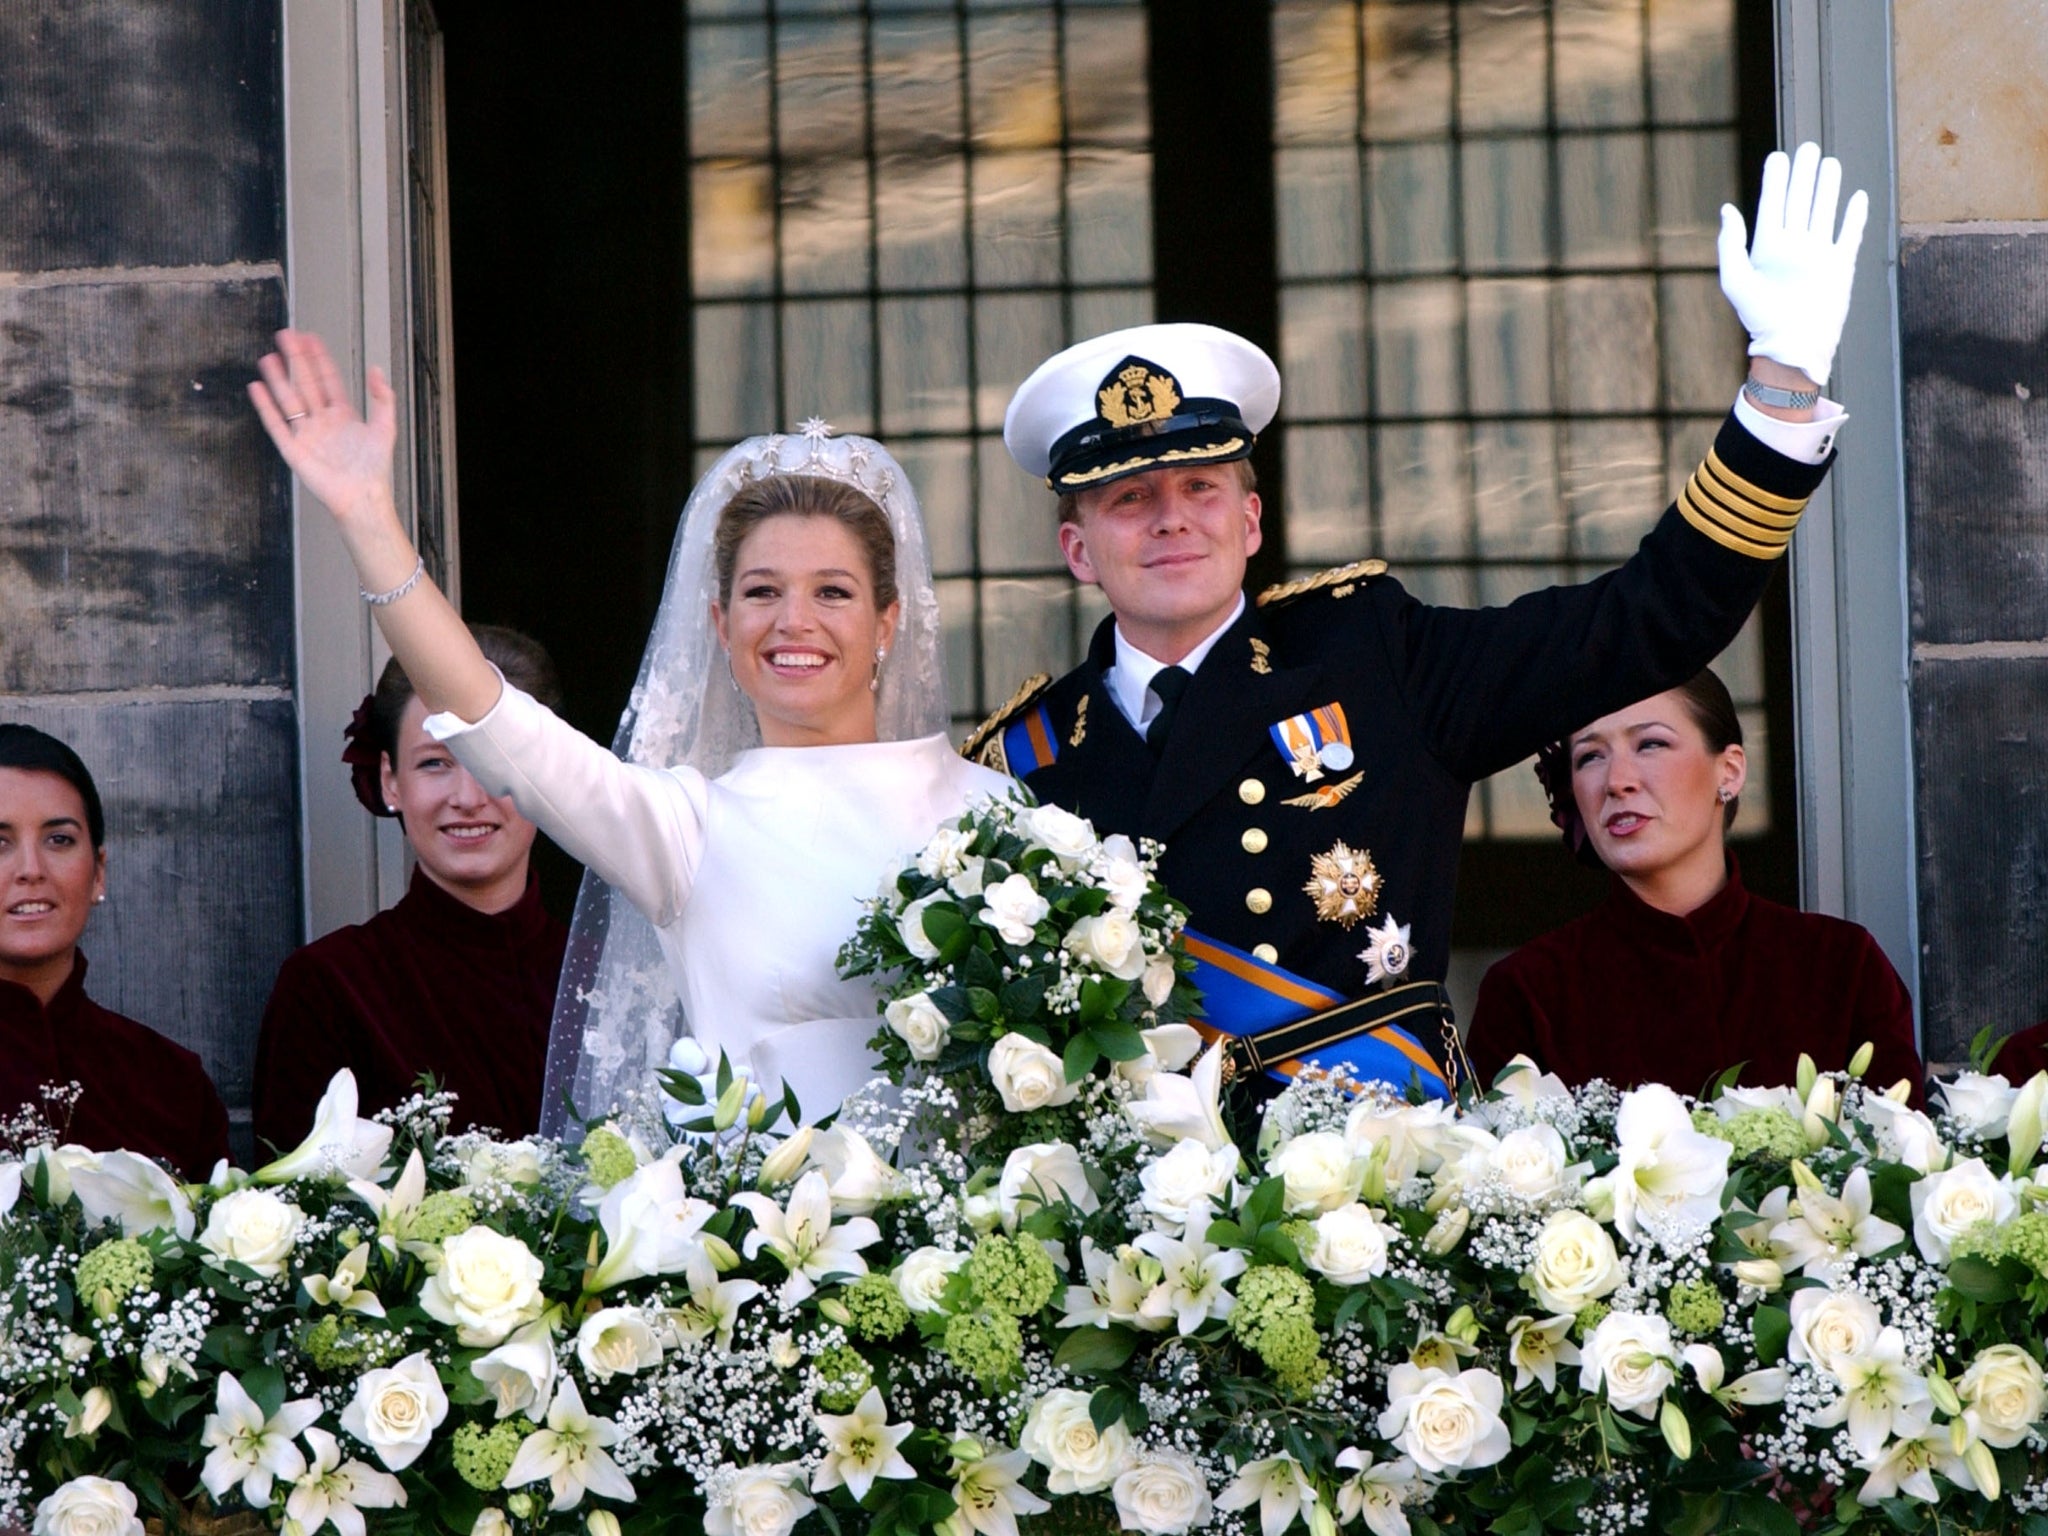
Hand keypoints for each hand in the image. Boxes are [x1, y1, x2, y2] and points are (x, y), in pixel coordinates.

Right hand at [247, 329, 399, 526]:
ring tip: (269, 357)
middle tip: (286, 336)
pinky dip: (266, 407)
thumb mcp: (385, 428)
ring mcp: (306, 434)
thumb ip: (382, 398)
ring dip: (279, 378)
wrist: (362, 497)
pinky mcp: (293, 449)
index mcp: (343, 415)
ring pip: (289, 399)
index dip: (319, 359)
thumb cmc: (374, 469)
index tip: (310, 338)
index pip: (328, 380)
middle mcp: (322, 421)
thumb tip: (376, 370)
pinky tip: (258, 388)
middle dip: (296, 360)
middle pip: (306, 384)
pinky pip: (276, 424)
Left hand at [1717, 142, 1868, 387]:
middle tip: (1807, 148)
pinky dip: (1854, 216)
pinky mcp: (1840, 265)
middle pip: (1800, 202)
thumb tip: (1727, 208)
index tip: (1778, 157)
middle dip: (1803, 175)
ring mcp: (1818, 254)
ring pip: (1824, 211)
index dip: (1775, 182)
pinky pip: (1849, 234)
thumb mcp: (1736, 280)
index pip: (1772, 206)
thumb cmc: (1760, 318)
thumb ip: (1731, 244)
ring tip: (1829, 162)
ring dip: (1826, 187)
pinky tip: (1856, 197)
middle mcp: (1793, 247)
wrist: (1793, 345)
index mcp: (1767, 248)